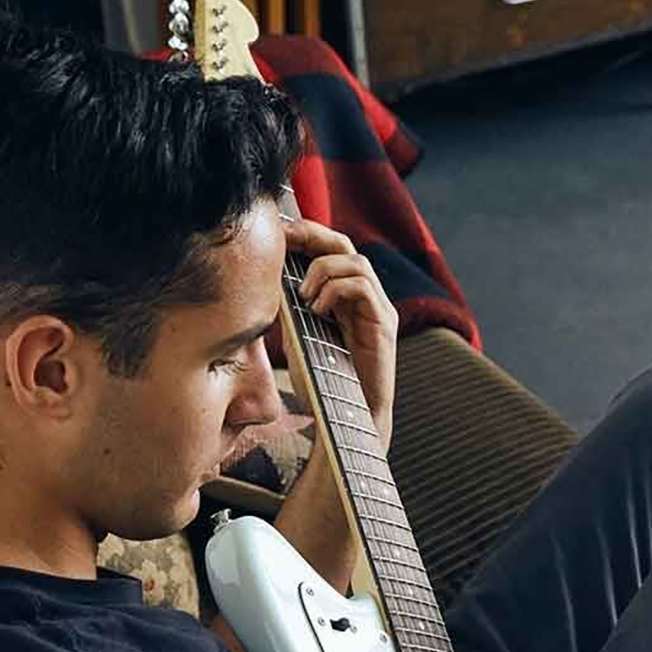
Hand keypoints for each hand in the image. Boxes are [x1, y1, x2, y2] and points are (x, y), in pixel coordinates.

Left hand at [284, 219, 396, 453]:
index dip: (307, 235)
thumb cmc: (322, 382)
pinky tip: (317, 309)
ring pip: (357, 262)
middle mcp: (368, 298)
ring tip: (303, 295)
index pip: (331, 252)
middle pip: (346, 246)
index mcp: (347, 298)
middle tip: (285, 240)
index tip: (278, 233)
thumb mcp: (297, 335)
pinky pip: (363, 286)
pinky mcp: (384, 323)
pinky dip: (336, 289)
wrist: (347, 418)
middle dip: (313, 236)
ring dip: (323, 270)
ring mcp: (379, 309)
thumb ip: (290, 308)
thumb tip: (267, 278)